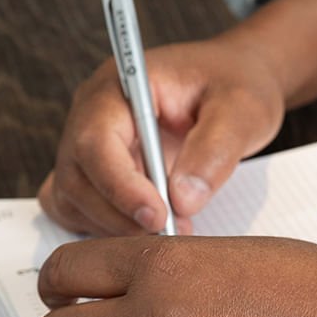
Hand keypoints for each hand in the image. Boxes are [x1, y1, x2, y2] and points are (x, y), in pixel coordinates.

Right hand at [39, 0, 316, 236]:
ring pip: (71, 198)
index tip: (162, 219)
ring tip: (172, 235)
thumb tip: (183, 198)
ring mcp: (91, 142)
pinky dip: (105, 229)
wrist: (242, 80)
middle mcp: (94, 111)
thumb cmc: (242, 83)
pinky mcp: (101, 169)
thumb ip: (216, 150)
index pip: (97, 140)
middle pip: (76, 177)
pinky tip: (152, 232)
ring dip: (113, 227)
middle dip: (121, 215)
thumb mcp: (245, 109)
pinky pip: (79, 207)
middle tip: (176, 237)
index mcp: (120, 84)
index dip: (121, 187)